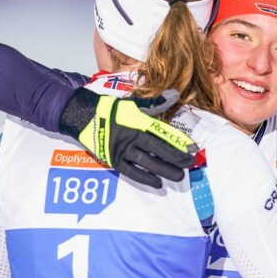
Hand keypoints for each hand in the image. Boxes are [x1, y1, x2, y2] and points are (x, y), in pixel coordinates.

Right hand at [58, 87, 196, 188]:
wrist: (84, 117)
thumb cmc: (112, 109)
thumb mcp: (133, 103)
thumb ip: (155, 103)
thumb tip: (175, 94)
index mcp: (138, 122)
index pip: (162, 132)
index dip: (178, 140)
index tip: (192, 147)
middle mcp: (131, 137)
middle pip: (158, 149)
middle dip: (175, 157)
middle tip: (190, 164)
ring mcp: (122, 150)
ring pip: (147, 162)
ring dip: (164, 170)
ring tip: (179, 176)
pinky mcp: (113, 161)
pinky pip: (131, 172)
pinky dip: (145, 178)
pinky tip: (158, 183)